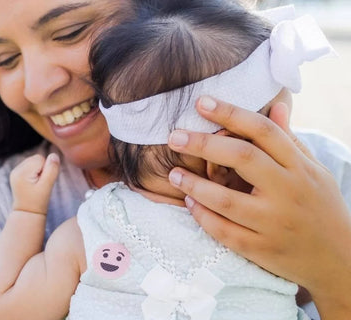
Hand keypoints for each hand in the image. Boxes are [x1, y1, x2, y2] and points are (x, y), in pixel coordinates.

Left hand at [10, 154, 59, 214]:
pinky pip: (30, 165)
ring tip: (37, 184)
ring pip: (34, 161)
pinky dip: (34, 172)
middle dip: (42, 169)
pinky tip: (33, 183)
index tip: (43, 182)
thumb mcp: (47, 186)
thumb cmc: (38, 201)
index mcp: (21, 173)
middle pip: (36, 158)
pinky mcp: (16, 173)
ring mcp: (15, 171)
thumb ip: (52, 170)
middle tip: (40, 184)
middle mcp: (16, 170)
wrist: (27, 212)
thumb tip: (53, 155)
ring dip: (38, 170)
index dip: (46, 169)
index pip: (40, 159)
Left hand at [167, 96, 350, 318]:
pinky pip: (225, 232)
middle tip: (174, 136)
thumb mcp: (314, 170)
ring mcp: (274, 223)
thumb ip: (291, 140)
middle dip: (203, 144)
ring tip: (173, 174)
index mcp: (300, 167)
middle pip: (242, 158)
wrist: (338, 260)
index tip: (202, 102)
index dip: (231, 113)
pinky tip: (190, 203)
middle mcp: (288, 192)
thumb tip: (276, 106)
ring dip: (195, 185)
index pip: (263, 131)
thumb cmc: (322, 207)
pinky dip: (203, 217)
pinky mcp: (262, 250)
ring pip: (227, 201)